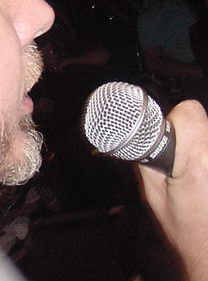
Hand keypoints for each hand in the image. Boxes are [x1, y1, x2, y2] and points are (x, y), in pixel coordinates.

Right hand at [139, 100, 207, 279]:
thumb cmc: (184, 230)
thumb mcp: (151, 193)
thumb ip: (145, 159)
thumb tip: (139, 138)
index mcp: (196, 160)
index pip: (188, 111)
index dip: (173, 120)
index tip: (166, 134)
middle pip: (200, 120)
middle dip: (185, 134)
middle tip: (177, 160)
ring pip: (207, 134)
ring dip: (197, 147)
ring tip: (191, 173)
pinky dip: (203, 158)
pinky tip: (201, 179)